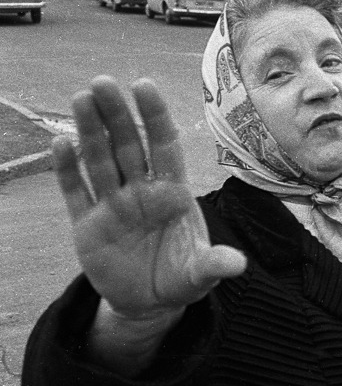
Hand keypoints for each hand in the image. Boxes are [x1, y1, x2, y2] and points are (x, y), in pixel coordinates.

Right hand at [53, 77, 246, 321]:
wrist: (150, 304)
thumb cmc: (181, 276)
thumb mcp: (200, 274)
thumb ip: (214, 265)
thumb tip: (237, 265)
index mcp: (172, 192)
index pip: (164, 146)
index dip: (155, 117)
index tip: (144, 85)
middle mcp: (141, 191)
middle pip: (128, 146)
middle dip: (117, 115)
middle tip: (103, 82)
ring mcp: (113, 205)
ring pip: (99, 160)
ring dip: (89, 131)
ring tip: (82, 99)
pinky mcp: (87, 225)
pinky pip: (76, 192)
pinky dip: (67, 169)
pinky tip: (60, 143)